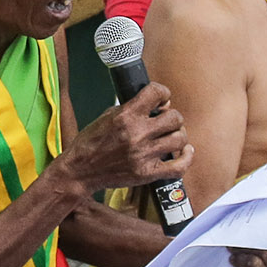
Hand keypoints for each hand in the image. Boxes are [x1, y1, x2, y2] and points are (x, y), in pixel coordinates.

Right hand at [54, 83, 188, 192]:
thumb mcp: (107, 116)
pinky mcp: (147, 173)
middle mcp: (136, 134)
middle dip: (172, 117)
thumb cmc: (91, 143)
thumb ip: (131, 108)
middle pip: (174, 117)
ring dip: (178, 135)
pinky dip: (186, 157)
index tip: (162, 98)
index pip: (157, 93)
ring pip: (179, 138)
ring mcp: (143, 155)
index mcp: (125, 116)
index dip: (163, 93)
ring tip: (170, 136)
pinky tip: (185, 151)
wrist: (80, 171)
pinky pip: (179, 166)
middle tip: (164, 121)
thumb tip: (156, 105)